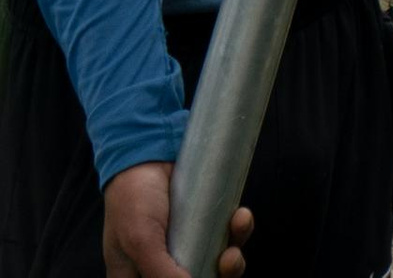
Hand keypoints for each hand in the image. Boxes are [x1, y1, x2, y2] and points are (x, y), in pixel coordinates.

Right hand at [102, 165, 250, 277]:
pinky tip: (240, 217)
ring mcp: (188, 242)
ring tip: (236, 238)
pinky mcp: (207, 220)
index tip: (203, 276)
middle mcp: (165, 265)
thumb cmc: (133, 197)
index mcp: (140, 276)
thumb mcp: (141, 241)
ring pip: (218, 264)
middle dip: (219, 276)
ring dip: (234, 258)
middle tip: (228, 261)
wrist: (148, 146)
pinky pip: (229, 234)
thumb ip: (162, 273)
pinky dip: (239, 229)